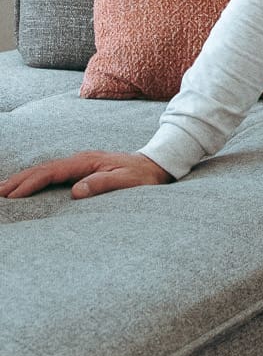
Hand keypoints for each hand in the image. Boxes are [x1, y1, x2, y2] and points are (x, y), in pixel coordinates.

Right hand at [0, 150, 172, 198]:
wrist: (154, 164)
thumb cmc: (141, 175)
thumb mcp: (127, 181)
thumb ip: (103, 184)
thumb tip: (76, 192)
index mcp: (86, 161)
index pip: (51, 172)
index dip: (31, 183)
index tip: (13, 195)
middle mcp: (79, 160)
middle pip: (42, 169)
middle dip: (18, 180)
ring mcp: (78, 164)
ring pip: (44, 170)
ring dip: (23, 179)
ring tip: (3, 190)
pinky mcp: (80, 169)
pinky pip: (52, 175)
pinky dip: (35, 180)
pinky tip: (26, 187)